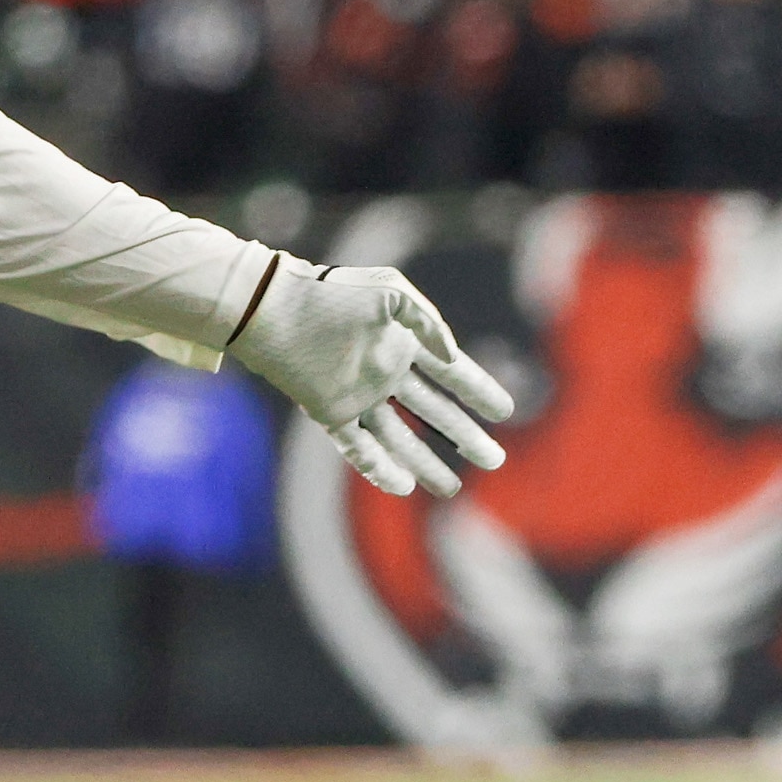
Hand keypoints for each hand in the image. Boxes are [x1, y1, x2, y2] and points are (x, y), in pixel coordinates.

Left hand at [232, 253, 513, 497]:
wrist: (276, 309)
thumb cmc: (333, 294)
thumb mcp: (390, 292)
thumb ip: (426, 320)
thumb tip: (451, 355)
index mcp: (402, 342)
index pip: (449, 373)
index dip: (477, 390)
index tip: (505, 411)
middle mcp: (384, 373)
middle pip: (433, 412)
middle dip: (464, 435)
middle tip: (494, 461)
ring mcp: (358, 395)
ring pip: (399, 437)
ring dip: (424, 462)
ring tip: (451, 488)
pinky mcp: (330, 412)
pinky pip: (359, 448)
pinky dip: (380, 468)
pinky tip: (403, 486)